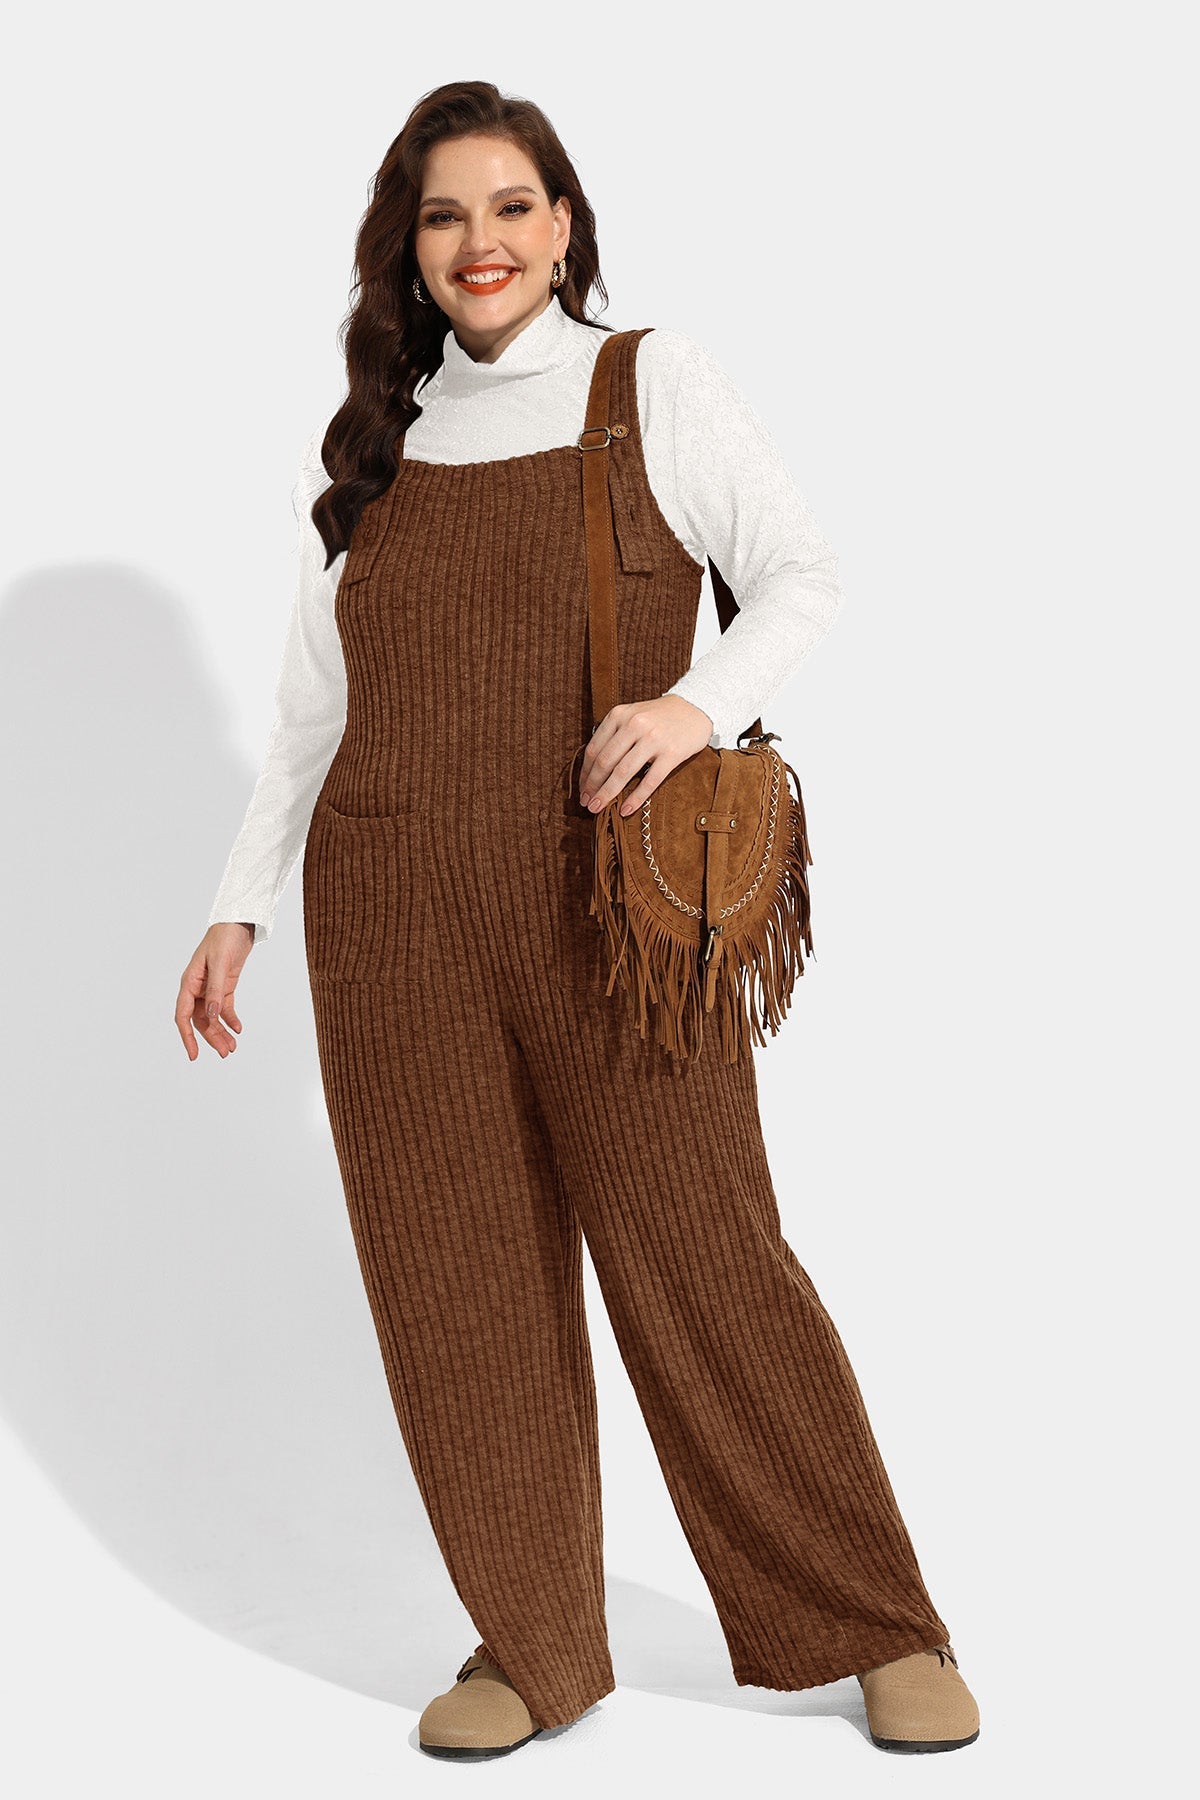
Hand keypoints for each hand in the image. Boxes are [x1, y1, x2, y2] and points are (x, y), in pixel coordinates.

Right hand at [175, 922, 254, 1060]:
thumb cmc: (224, 938)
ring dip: (221, 1032)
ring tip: (232, 1047)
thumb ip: (215, 990)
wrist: (238, 923)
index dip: (187, 1036)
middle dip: (211, 1038)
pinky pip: (224, 1008)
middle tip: (225, 1053)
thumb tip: (213, 1015)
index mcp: (189, 982)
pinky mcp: (224, 986)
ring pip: (212, 1017)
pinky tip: (238, 1029)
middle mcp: (197, 988)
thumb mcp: (220, 963)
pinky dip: (231, 1019)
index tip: (194, 1054)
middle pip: (201, 1020)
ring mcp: (210, 988)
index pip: (183, 1015)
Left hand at [579, 694, 714, 816]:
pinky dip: (635, 798)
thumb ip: (614, 735)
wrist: (695, 708)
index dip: (585, 773)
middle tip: (586, 803)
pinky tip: (626, 810)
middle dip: (592, 786)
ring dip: (607, 794)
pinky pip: (649, 781)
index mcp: (619, 715)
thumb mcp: (632, 716)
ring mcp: (654, 739)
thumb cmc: (659, 717)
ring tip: (597, 808)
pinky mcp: (672, 753)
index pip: (594, 749)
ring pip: (623, 773)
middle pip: (605, 762)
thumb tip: (593, 768)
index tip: (582, 789)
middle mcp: (634, 725)